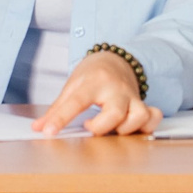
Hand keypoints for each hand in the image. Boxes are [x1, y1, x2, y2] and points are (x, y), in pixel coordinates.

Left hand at [33, 50, 161, 136]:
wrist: (115, 60)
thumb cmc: (91, 76)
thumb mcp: (71, 86)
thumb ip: (56, 109)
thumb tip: (38, 128)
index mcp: (93, 82)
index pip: (76, 101)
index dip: (61, 119)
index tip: (49, 133)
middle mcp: (116, 89)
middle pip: (115, 113)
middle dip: (102, 127)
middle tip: (90, 126)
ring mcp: (132, 97)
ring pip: (139, 115)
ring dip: (126, 129)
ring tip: (113, 129)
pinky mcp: (143, 103)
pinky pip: (154, 116)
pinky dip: (147, 126)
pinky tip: (133, 129)